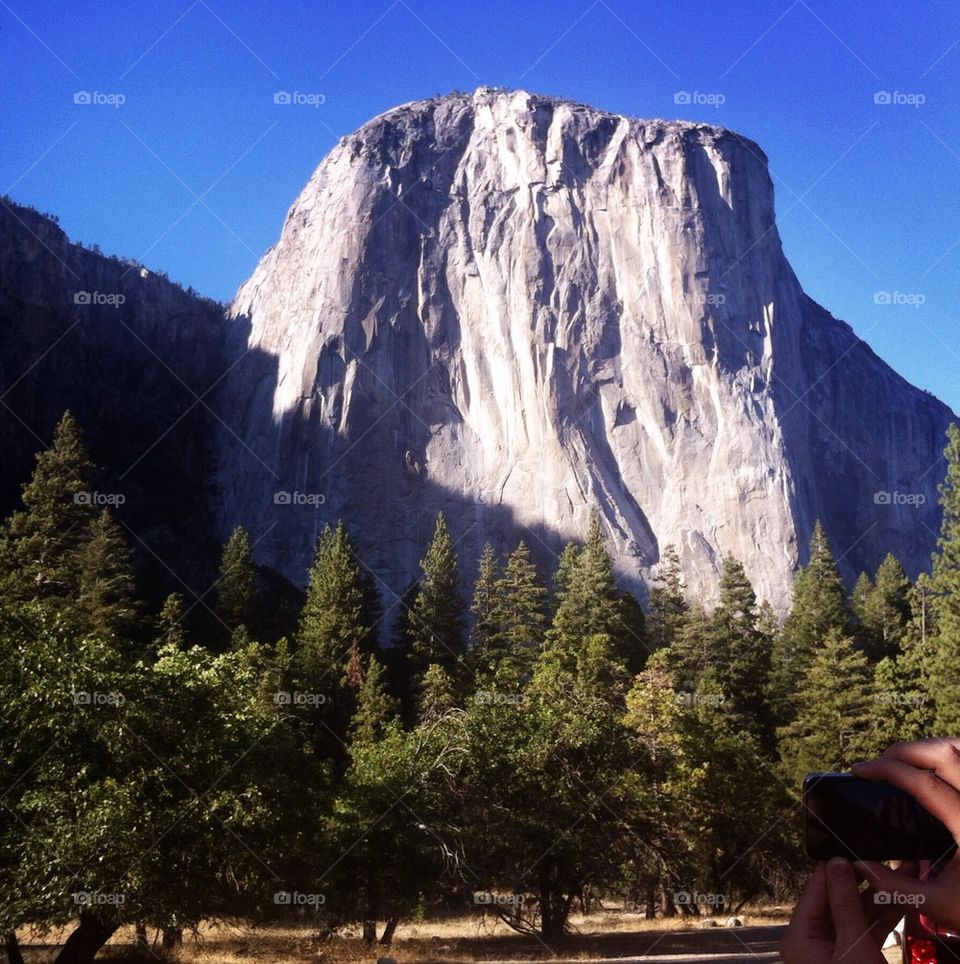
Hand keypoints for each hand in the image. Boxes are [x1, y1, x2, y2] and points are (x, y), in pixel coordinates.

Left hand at [780, 858, 905, 962]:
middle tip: (884, 862)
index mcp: (799, 937)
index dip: (835, 868)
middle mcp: (811, 939)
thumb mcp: (854, 947)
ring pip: (853, 916)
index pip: (815, 891)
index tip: (855, 847)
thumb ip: (846, 905)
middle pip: (835, 901)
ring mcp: (831, 949)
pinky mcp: (851, 958)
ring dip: (877, 900)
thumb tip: (838, 862)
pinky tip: (900, 902)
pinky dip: (881, 920)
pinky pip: (863, 931)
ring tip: (898, 878)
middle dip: (863, 884)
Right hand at [852, 737, 959, 929]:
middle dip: (904, 751)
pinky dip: (948, 756)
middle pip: (943, 754)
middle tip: (878, 763)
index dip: (887, 769)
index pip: (923, 782)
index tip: (860, 771)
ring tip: (903, 762)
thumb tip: (858, 865)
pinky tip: (932, 770)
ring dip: (928, 748)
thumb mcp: (942, 905)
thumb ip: (897, 889)